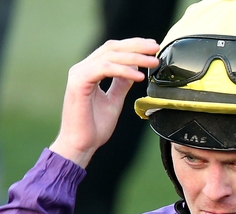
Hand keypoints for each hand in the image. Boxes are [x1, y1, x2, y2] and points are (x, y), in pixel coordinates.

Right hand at [49, 38, 159, 167]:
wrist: (80, 145)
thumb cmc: (94, 127)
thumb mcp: (114, 101)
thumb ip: (121, 83)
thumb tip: (135, 69)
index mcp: (89, 71)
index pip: (112, 50)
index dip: (133, 45)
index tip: (153, 47)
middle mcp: (82, 69)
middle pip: (112, 48)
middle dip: (136, 46)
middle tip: (156, 47)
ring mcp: (79, 74)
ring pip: (110, 56)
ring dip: (134, 57)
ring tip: (153, 62)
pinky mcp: (79, 83)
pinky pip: (104, 69)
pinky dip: (123, 71)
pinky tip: (139, 77)